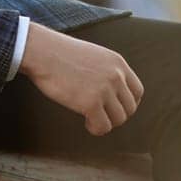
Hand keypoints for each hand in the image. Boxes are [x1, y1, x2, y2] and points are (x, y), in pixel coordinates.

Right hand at [19, 24, 143, 135]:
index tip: (115, 107)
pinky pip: (103, 126)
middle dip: (116, 115)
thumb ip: (107, 70)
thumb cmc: (60, 53)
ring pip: (119, 119)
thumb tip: (111, 91)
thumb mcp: (93, 55)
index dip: (128, 103)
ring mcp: (104, 90)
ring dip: (106, 122)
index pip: (137, 91)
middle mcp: (116, 76)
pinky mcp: (91, 103)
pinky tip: (86, 122)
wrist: (42, 52)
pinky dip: (96, 129)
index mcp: (117, 63)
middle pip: (130, 108)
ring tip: (91, 118)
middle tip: (100, 115)